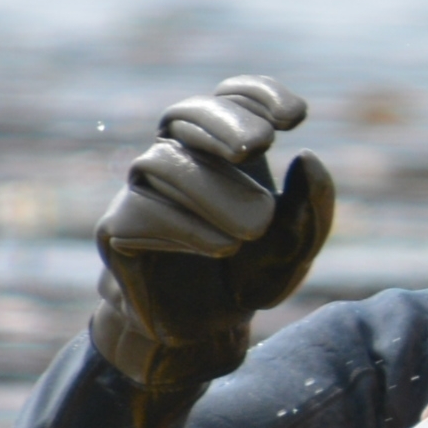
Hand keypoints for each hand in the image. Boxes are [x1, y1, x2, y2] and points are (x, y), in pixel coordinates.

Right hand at [90, 75, 335, 385]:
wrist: (206, 331)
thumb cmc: (251, 276)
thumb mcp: (296, 248)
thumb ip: (311, 208)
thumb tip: (307, 157)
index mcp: (225, 151)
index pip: (231, 96)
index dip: (259, 95)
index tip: (297, 119)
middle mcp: (177, 159)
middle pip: (184, 113)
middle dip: (223, 122)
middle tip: (260, 145)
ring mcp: (142, 191)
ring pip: (162, 161)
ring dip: (212, 189)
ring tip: (254, 228)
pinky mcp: (117, 229)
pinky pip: (140, 211)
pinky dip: (185, 226)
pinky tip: (222, 247)